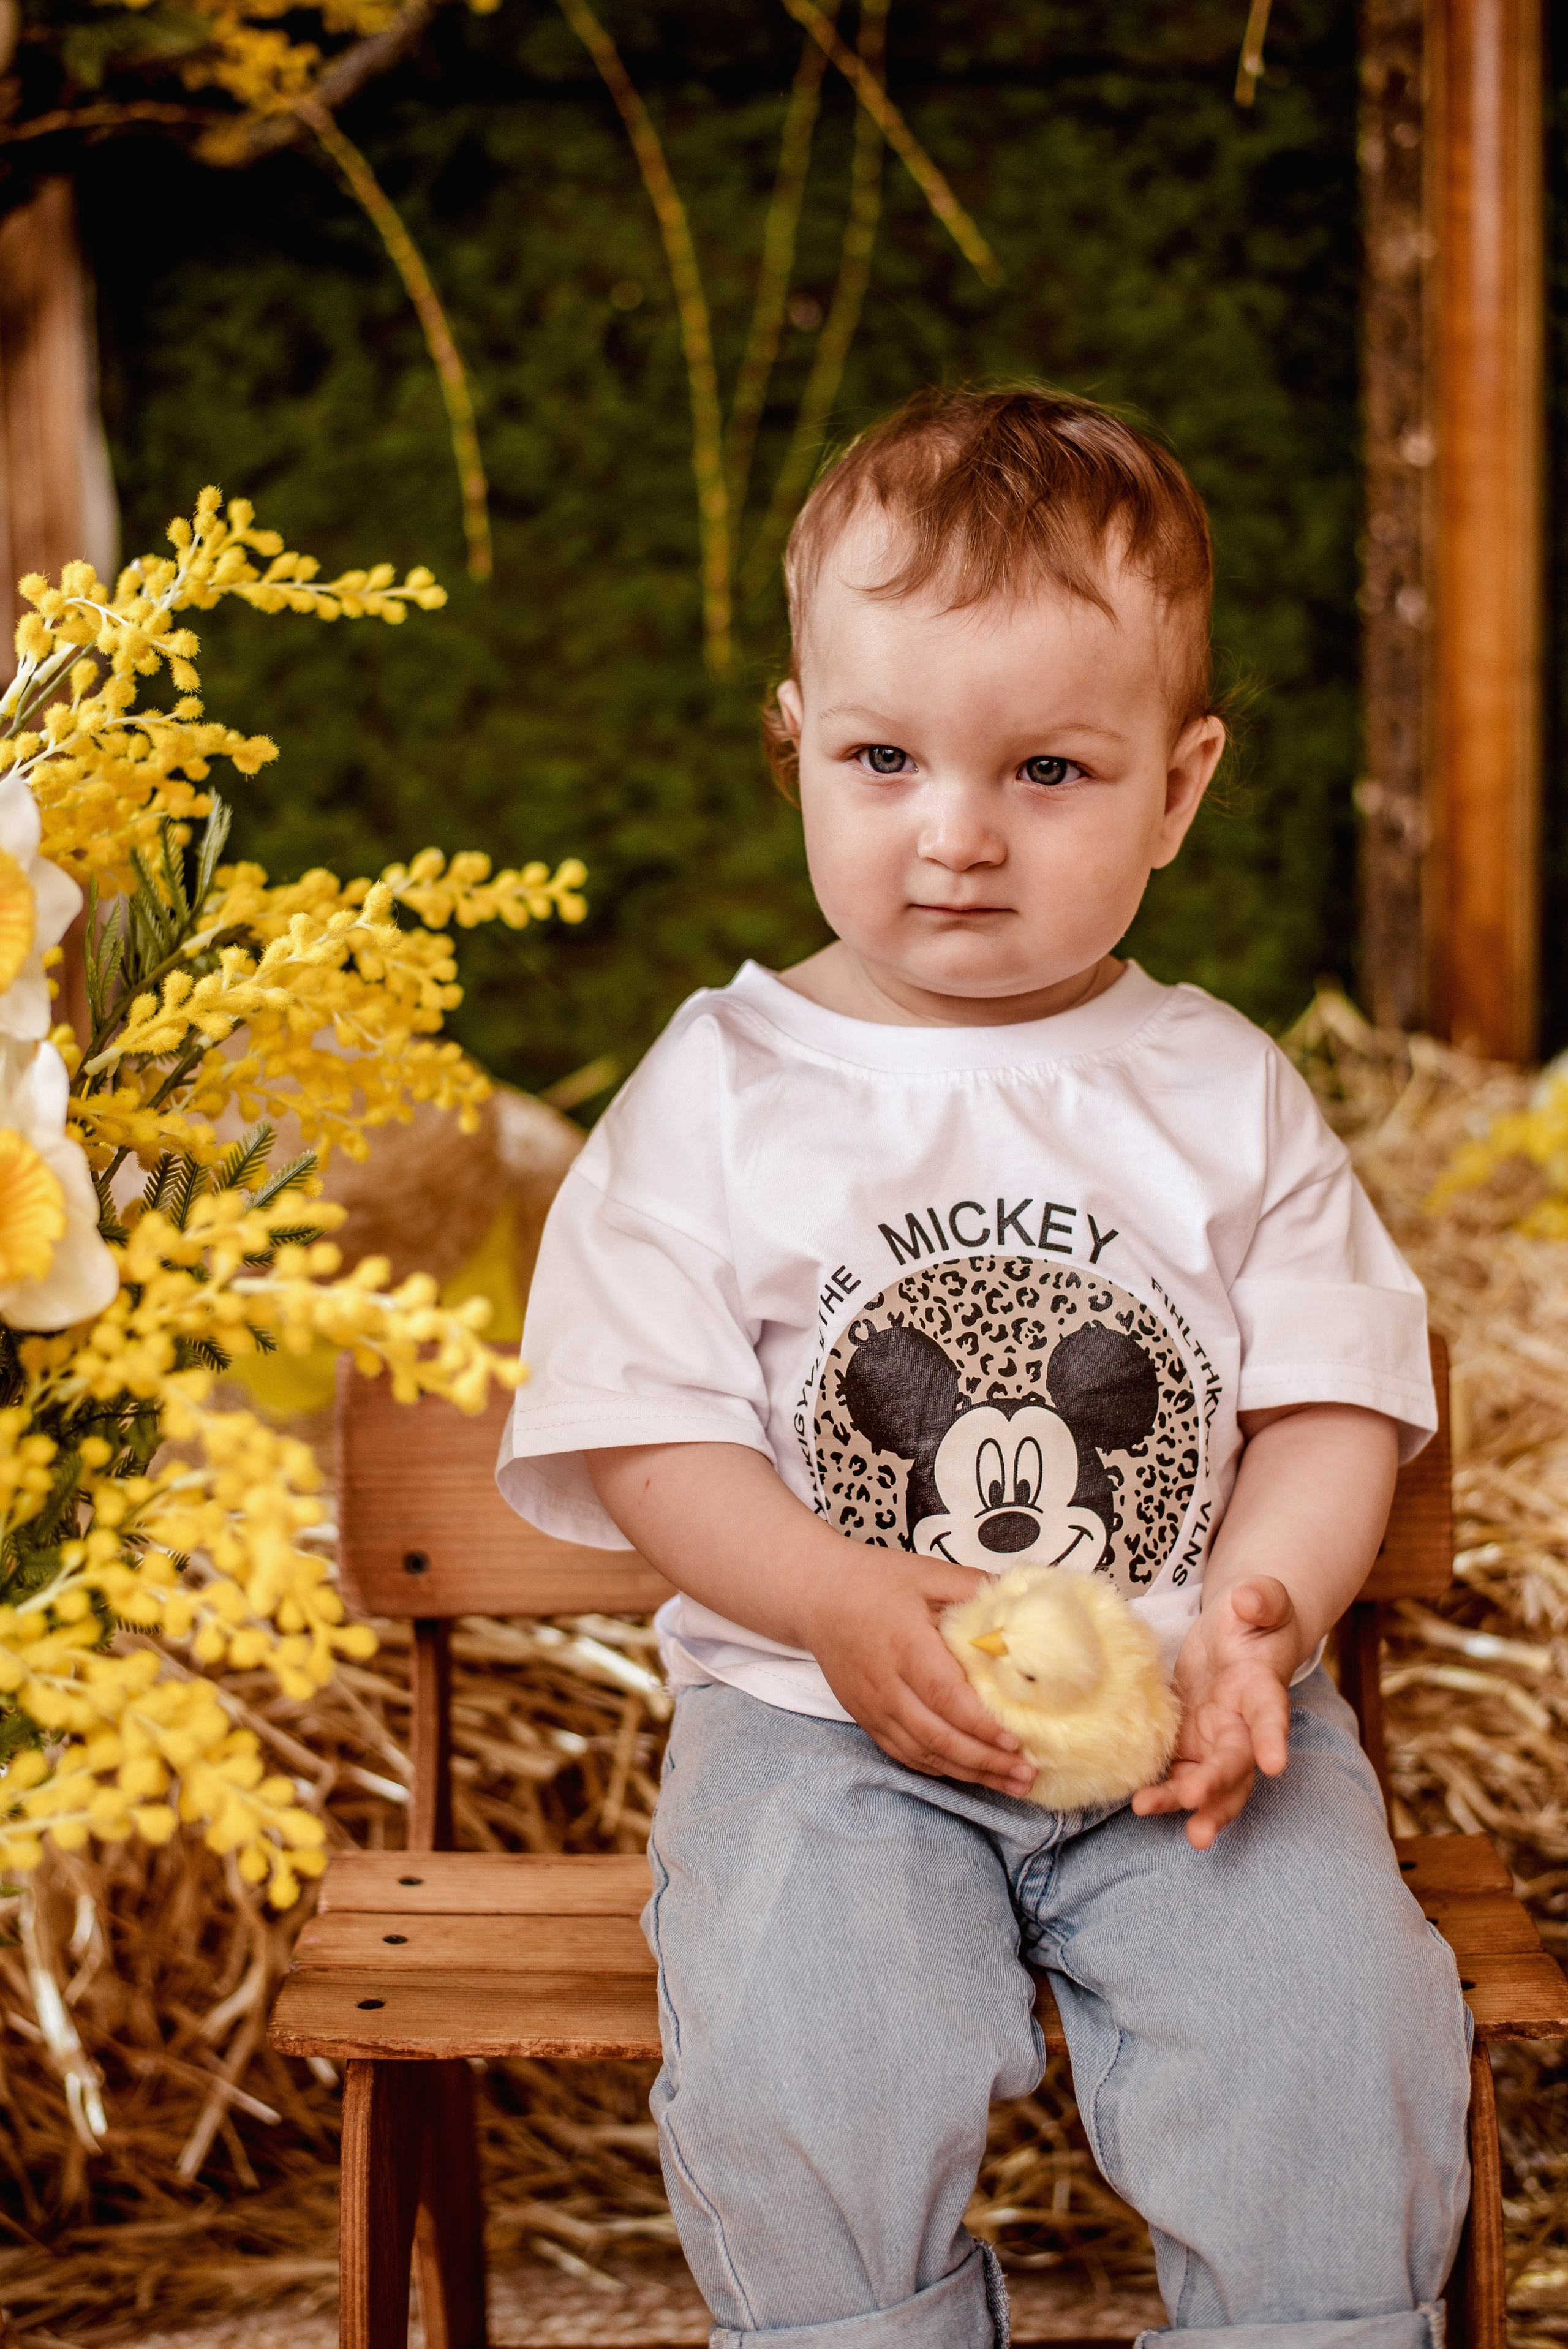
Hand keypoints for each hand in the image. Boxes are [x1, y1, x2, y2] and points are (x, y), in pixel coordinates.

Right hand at [802, 1554, 1037, 1797]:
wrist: (814, 1595)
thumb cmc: (872, 1580)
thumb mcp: (925, 1572)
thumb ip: (972, 1587)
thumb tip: (1019, 1604)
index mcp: (905, 1644)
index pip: (945, 1696)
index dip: (981, 1725)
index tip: (1016, 1742)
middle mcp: (885, 1683)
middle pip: (937, 1736)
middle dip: (985, 1761)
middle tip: (1026, 1773)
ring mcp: (872, 1706)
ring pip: (922, 1752)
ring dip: (967, 1772)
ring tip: (1008, 1782)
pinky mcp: (865, 1717)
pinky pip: (903, 1753)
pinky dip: (938, 1768)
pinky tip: (967, 1772)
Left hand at [1131, 1576, 1300, 1848]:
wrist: (1239, 1637)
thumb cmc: (1254, 1618)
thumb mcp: (1261, 1600)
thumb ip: (1262, 1599)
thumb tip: (1250, 1599)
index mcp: (1262, 1689)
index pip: (1271, 1714)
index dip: (1273, 1738)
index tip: (1274, 1764)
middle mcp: (1242, 1725)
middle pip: (1234, 1764)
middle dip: (1217, 1789)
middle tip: (1195, 1810)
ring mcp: (1215, 1740)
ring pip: (1207, 1780)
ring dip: (1184, 1802)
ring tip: (1147, 1811)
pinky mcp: (1190, 1743)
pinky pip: (1177, 1772)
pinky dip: (1161, 1789)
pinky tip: (1134, 1801)